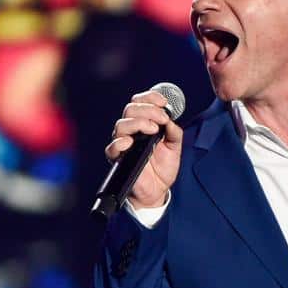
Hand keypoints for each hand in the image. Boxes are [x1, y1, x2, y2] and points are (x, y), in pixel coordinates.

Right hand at [105, 90, 183, 208]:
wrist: (158, 190)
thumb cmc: (163, 167)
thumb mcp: (175, 147)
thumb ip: (174, 132)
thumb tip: (171, 120)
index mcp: (143, 123)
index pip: (139, 102)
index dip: (150, 97)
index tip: (164, 102)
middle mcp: (131, 130)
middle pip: (130, 109)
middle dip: (148, 110)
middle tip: (162, 119)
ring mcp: (123, 143)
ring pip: (122, 124)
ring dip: (139, 122)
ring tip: (153, 130)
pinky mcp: (118, 158)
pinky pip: (113, 147)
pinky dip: (120, 142)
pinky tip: (131, 142)